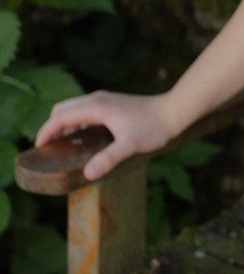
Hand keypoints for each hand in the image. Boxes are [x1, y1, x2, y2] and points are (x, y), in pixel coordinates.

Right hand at [34, 90, 179, 180]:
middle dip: (51, 127)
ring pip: (73, 108)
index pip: (59, 117)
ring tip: (64, 147)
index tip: (39, 149)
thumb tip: (87, 174)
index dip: (45, 132)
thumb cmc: (153, 128)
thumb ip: (109, 159)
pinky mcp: (111, 103)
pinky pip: (84, 110)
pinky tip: (84, 140)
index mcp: (96, 107)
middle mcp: (97, 99)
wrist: (175, 111)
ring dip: (64, 124)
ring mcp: (104, 99)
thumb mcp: (130, 146)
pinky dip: (76, 122)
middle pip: (62, 109)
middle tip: (50, 150)